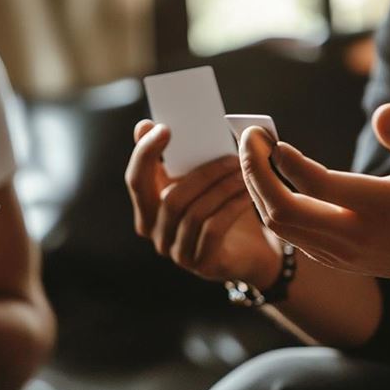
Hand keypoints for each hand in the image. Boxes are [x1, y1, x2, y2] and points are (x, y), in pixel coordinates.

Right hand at [125, 119, 281, 287]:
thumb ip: (175, 155)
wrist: (253, 249)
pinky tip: (248, 192)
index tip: (164, 128)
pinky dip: (231, 207)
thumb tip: (147, 125)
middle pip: (167, 199)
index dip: (145, 154)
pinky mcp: (202, 264)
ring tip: (245, 172)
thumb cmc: (222, 206)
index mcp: (147, 208)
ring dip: (222, 188)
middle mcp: (155, 233)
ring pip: (194, 213)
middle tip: (231, 155)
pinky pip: (212, 230)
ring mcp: (177, 252)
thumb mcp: (199, 178)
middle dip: (201, 173)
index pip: (136, 181)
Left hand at [239, 103, 389, 283]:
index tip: (271, 139)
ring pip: (279, 225)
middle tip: (249, 138)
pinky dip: (268, 204)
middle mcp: (351, 235)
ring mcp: (335, 252)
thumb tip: (384, 111)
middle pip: (285, 210)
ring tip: (252, 153)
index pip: (319, 187)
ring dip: (257, 188)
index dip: (289, 163)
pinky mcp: (327, 259)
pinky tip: (265, 177)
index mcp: (376, 209)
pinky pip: (286, 233)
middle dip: (257, 174)